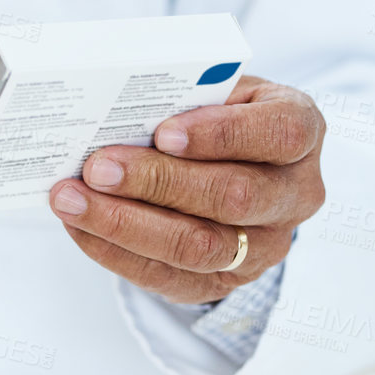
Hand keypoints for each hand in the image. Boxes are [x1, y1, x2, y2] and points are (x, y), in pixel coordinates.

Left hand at [48, 76, 325, 303]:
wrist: (232, 169)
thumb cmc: (217, 116)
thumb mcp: (216, 92)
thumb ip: (183, 96)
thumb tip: (111, 109)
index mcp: (302, 130)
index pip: (279, 133)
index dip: (222, 134)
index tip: (163, 132)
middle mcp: (295, 194)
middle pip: (232, 196)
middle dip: (157, 182)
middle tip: (96, 167)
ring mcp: (266, 246)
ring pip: (198, 246)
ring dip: (126, 224)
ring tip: (72, 200)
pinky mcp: (226, 282)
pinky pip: (168, 276)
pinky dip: (116, 252)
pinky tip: (80, 227)